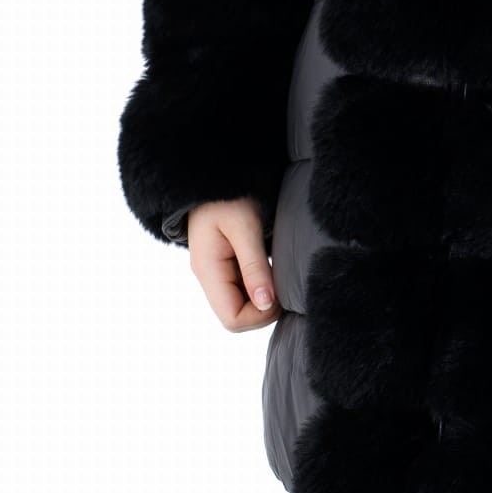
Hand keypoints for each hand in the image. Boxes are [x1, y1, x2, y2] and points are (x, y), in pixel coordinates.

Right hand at [187, 199, 282, 331]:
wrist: (216, 173)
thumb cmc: (230, 194)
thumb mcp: (245, 226)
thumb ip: (254, 266)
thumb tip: (266, 304)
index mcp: (208, 270)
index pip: (232, 319)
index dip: (260, 314)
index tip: (280, 291)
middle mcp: (209, 277)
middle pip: (237, 317)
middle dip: (264, 309)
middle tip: (283, 281)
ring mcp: (217, 273)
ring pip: (242, 306)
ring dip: (264, 297)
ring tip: (279, 272)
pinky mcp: (227, 265)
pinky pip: (244, 290)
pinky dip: (261, 286)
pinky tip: (272, 268)